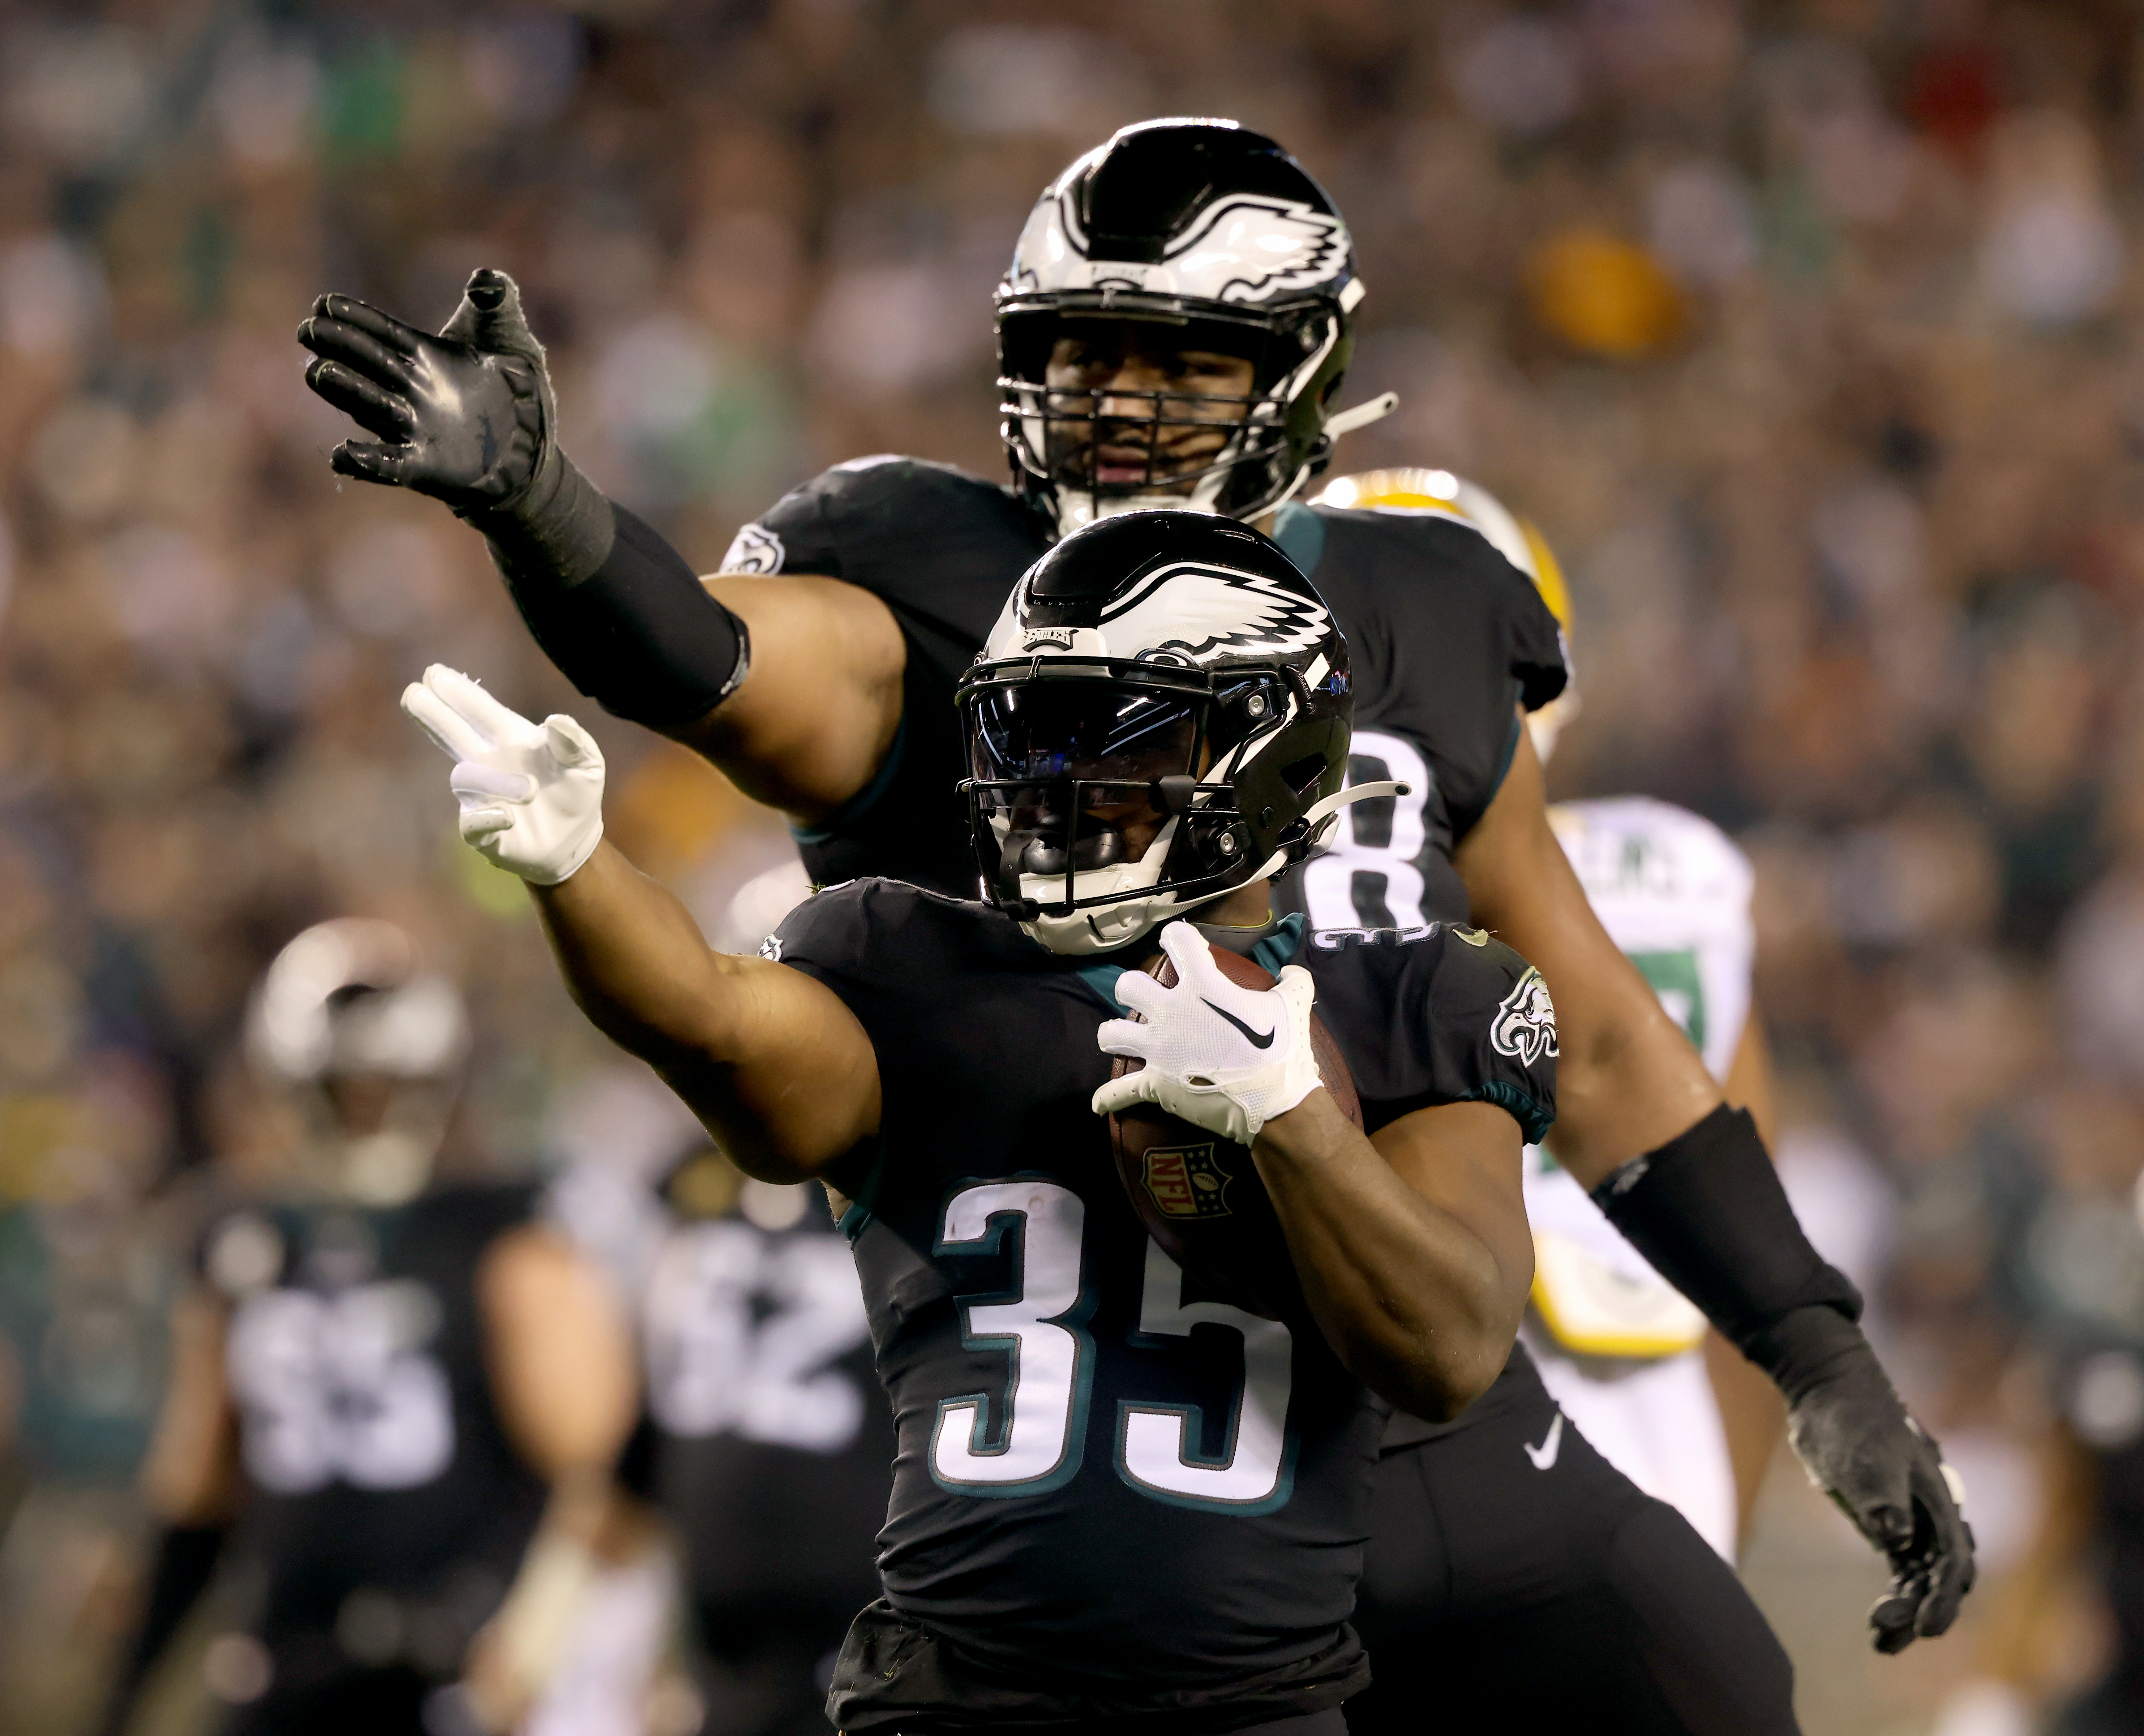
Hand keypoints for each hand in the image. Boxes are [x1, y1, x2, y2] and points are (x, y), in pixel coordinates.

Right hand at [298, 268, 553, 513]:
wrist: (534, 445)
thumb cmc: (517, 384)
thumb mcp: (509, 336)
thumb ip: (497, 300)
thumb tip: (488, 278)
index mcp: (423, 354)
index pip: (382, 331)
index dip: (354, 317)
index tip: (325, 304)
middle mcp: (410, 389)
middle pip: (367, 363)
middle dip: (337, 346)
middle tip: (309, 331)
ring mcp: (414, 428)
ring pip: (370, 407)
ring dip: (344, 390)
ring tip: (319, 373)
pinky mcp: (426, 467)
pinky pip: (388, 464)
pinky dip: (365, 462)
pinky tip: (341, 455)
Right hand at [402, 665, 604, 884]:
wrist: (576, 838)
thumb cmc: (577, 791)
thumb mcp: (587, 763)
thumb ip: (574, 741)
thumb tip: (556, 721)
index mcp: (512, 739)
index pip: (481, 711)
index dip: (459, 693)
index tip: (436, 673)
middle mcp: (490, 763)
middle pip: (454, 734)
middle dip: (434, 714)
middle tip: (412, 693)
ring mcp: (484, 796)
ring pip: (466, 779)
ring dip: (493, 782)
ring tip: (531, 791)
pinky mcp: (485, 831)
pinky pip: (473, 824)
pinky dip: (486, 818)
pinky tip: (505, 816)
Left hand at [1091, 923, 1321, 1143]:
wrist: (1275, 1103)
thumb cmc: (1283, 1051)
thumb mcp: (1295, 1005)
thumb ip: (1294, 981)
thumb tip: (1292, 972)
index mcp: (1203, 986)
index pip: (1177, 940)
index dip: (1177, 938)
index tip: (1178, 942)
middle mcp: (1171, 1012)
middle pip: (1128, 985)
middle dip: (1133, 990)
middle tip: (1148, 999)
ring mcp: (1159, 1049)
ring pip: (1111, 1033)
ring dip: (1114, 1034)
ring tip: (1121, 1037)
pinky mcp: (1156, 1084)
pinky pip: (1120, 1093)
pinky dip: (1108, 1099)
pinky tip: (1099, 1105)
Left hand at [1768, 1307, 1975, 1651]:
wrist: (1826, 1389)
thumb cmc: (1848, 1419)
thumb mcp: (1863, 1455)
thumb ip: (1881, 1496)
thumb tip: (1896, 1536)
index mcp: (1937, 1497)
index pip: (1951, 1558)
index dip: (1942, 1596)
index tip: (1924, 1627)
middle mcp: (1932, 1512)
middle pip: (1942, 1574)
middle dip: (1924, 1608)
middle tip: (1890, 1637)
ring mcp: (1912, 1517)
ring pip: (1923, 1576)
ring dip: (1908, 1608)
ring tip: (1880, 1641)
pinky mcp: (1888, 1521)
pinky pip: (1902, 1567)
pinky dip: (1896, 1593)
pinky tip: (1878, 1621)